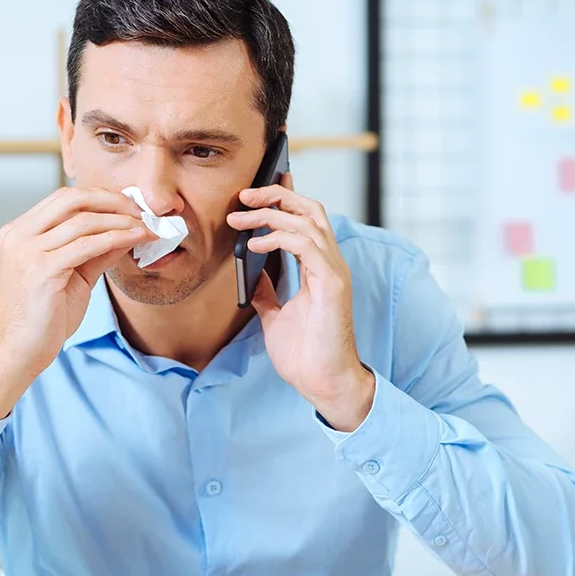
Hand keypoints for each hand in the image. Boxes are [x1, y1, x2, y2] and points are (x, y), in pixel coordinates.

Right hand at [0, 187, 148, 420]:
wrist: (17, 352)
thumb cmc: (41, 318)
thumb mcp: (73, 276)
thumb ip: (96, 252)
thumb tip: (127, 231)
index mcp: (20, 232)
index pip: (64, 198)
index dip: (101, 197)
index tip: (130, 206)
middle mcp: (19, 235)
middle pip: (71, 198)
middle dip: (112, 200)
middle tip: (142, 211)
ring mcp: (28, 251)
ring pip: (83, 220)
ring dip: (121, 220)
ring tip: (146, 227)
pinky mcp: (41, 270)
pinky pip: (87, 245)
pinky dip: (117, 238)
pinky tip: (135, 239)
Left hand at [227, 177, 374, 431]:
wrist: (323, 383)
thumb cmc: (306, 354)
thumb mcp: (276, 316)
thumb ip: (269, 291)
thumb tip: (253, 273)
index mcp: (320, 268)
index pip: (306, 219)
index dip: (284, 199)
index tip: (253, 193)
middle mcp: (331, 264)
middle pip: (310, 210)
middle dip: (275, 196)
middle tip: (243, 196)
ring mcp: (334, 272)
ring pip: (307, 221)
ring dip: (270, 214)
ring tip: (240, 218)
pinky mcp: (333, 284)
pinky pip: (306, 245)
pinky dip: (279, 237)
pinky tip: (255, 243)